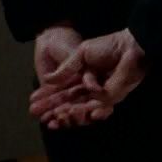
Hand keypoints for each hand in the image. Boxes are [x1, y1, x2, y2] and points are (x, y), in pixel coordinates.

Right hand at [31, 28, 146, 128]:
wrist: (129, 45)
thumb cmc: (108, 46)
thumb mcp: (81, 54)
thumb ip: (66, 69)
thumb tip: (47, 80)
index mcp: (84, 78)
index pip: (64, 92)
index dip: (48, 98)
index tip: (33, 103)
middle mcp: (93, 89)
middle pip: (70, 103)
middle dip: (52, 110)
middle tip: (37, 115)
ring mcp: (102, 94)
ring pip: (80, 109)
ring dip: (65, 114)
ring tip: (51, 117)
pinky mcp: (113, 97)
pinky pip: (95, 107)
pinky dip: (82, 110)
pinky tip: (70, 112)